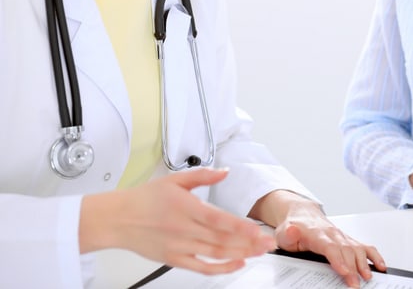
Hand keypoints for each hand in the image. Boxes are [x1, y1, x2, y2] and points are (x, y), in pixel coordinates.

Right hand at [80, 168, 274, 274]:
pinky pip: (201, 267)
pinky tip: (237, 264)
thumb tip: (224, 172)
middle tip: (269, 242)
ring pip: (216, 253)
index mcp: (187, 208)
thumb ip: (203, 175)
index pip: (218, 220)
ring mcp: (180, 246)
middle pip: (222, 239)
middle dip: (249, 242)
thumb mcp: (174, 179)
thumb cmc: (144, 199)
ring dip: (241, 254)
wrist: (117, 219)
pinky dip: (221, 268)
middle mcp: (185, 229)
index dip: (240, 227)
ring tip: (260, 252)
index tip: (258, 230)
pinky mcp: (174, 259)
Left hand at [251, 190, 385, 288]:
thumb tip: (291, 231)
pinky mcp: (348, 240)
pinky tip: (380, 266)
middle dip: (353, 268)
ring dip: (364, 263)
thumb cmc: (294, 227)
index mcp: (317, 234)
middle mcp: (333, 234)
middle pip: (347, 250)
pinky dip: (374, 256)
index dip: (339, 259)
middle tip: (356, 285)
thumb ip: (287, 234)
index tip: (345, 272)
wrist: (303, 215)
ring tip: (368, 277)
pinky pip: (365, 246)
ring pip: (357, 248)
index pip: (330, 247)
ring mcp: (342, 236)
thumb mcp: (283, 232)